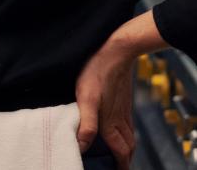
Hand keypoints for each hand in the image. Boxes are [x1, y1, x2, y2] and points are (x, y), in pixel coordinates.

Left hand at [75, 39, 135, 169]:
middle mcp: (121, 119)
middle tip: (117, 165)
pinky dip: (125, 132)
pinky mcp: (123, 99)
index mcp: (112, 123)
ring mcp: (124, 109)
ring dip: (125, 146)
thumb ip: (86, 124)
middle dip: (124, 159)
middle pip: (128, 147)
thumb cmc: (98, 73)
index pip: (121, 152)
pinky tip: (116, 125)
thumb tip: (82, 147)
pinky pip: (127, 122)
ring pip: (129, 135)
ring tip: (118, 151)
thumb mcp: (86, 99)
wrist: (116, 51)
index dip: (120, 165)